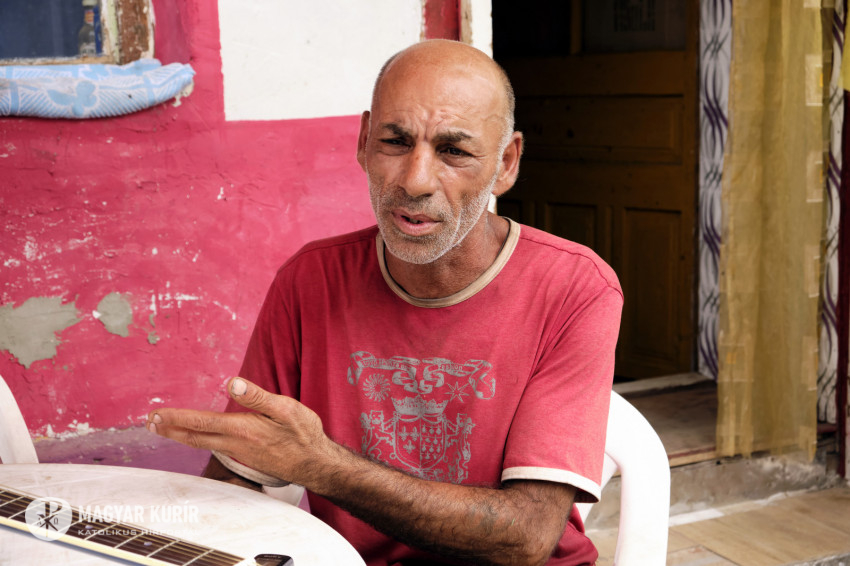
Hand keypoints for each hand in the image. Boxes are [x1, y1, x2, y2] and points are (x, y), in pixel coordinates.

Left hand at [146, 377, 330, 485]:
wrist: (316, 464)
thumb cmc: (304, 434)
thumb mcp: (286, 408)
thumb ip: (257, 396)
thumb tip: (232, 383)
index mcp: (243, 429)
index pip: (201, 422)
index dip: (176, 418)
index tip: (156, 414)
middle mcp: (236, 444)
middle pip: (195, 437)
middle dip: (170, 429)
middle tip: (150, 423)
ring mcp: (240, 454)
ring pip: (203, 444)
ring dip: (181, 436)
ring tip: (164, 429)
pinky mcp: (246, 458)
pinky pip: (214, 449)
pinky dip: (198, 441)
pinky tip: (198, 438)